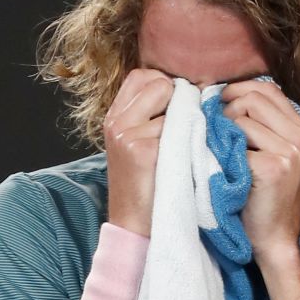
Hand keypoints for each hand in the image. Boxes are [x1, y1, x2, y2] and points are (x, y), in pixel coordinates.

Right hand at [103, 69, 173, 236]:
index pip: (142, 75)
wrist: (132, 223)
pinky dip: (185, 141)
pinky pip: (177, 129)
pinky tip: (179, 160)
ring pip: (172, 107)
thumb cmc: (143, 184)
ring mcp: (127, 134)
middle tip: (178, 129)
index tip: (173, 109)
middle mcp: (116, 122)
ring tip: (176, 150)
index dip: (163, 86)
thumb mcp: (135, 143)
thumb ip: (147, 115)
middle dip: (176, 100)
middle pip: (158, 83)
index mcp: (114, 116)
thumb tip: (182, 89)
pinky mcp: (142, 150)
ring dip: (183, 124)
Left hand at [221, 79, 299, 268]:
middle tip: (218, 137)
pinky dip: (224, 156)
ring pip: (240, 118)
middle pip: (251, 98)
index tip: (220, 107)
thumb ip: (261, 124)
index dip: (237, 91)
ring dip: (223, 134)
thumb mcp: (271, 153)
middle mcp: (299, 136)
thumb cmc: (264, 197)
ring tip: (224, 158)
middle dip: (226, 111)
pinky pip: (235, 144)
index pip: (266, 88)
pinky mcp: (273, 167)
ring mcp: (289, 151)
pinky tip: (228, 173)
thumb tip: (225, 93)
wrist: (275, 239)